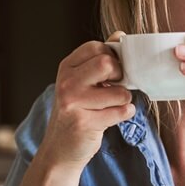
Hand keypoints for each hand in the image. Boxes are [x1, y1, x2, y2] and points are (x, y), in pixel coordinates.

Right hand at [37, 32, 133, 169]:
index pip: (98, 47)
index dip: (112, 58)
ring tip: (111, 106)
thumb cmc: (76, 113)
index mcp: (67, 67)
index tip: (111, 72)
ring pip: (120, 92)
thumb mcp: (82, 82)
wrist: (59, 150)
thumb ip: (100, 59)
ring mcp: (73, 103)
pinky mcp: (85, 123)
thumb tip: (120, 36)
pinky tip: (110, 118)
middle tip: (114, 87)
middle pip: (107, 63)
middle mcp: (67, 82)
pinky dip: (124, 114)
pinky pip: (121, 112)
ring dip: (124, 100)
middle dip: (120, 76)